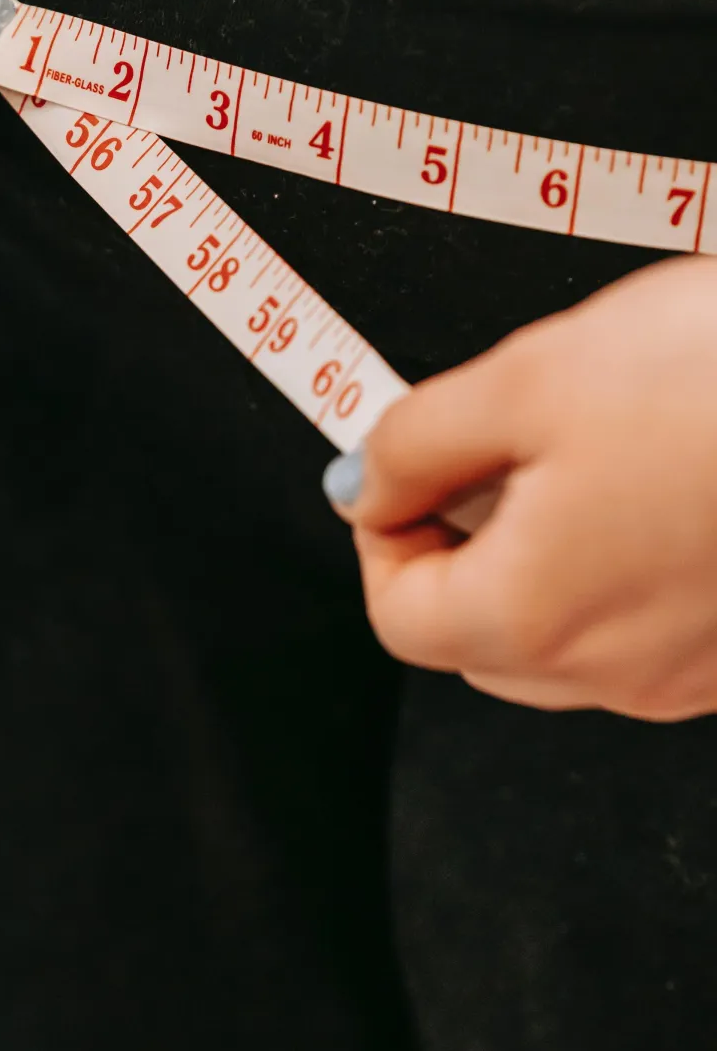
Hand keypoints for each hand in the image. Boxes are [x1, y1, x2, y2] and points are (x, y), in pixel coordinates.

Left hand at [324, 255, 716, 720]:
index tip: (398, 474)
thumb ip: (418, 442)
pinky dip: (623, 568)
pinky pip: (647, 627)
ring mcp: (691, 671)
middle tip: (487, 452)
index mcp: (532, 617)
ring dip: (541, 559)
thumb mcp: (528, 379)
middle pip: (477, 639)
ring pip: (565, 637)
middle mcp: (614, 671)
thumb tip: (365, 481)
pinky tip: (658, 482)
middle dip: (460, 548)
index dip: (381, 535)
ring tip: (584, 453)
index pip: (398, 616)